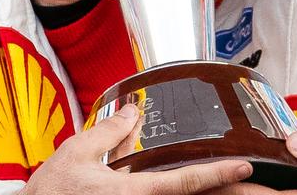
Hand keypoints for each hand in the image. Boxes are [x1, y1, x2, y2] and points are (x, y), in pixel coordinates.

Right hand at [23, 105, 252, 194]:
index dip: (218, 173)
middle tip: (245, 175)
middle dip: (218, 188)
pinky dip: (178, 192)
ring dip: (198, 189)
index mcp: (130, 192)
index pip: (184, 182)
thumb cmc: (51, 192)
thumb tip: (134, 110)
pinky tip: (189, 184)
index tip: (244, 165)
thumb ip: (109, 132)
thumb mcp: (76, 152)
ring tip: (223, 177)